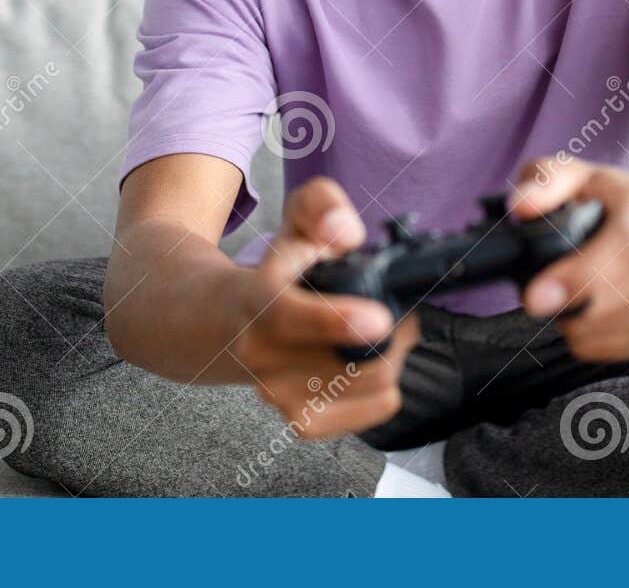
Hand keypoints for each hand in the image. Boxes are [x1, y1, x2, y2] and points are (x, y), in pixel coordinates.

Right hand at [227, 177, 418, 437]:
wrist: (232, 324)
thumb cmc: (281, 272)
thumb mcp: (297, 219)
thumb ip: (321, 206)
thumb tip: (342, 232)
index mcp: (259, 299)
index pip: (288, 316)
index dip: (335, 320)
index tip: (380, 319)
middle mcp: (261, 355)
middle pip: (353, 357)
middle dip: (395, 329)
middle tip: (395, 307)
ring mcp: (279, 395)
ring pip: (375, 383)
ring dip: (395, 354)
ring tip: (382, 331)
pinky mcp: (304, 422)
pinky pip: (377, 407)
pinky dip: (390, 382)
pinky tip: (372, 362)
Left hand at [508, 156, 628, 361]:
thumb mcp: (590, 178)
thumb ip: (548, 182)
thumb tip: (520, 208)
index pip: (602, 270)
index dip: (563, 287)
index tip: (534, 298)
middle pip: (590, 313)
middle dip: (558, 302)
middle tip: (549, 283)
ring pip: (588, 337)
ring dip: (570, 319)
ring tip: (580, 289)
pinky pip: (600, 351)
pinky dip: (587, 334)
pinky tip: (597, 307)